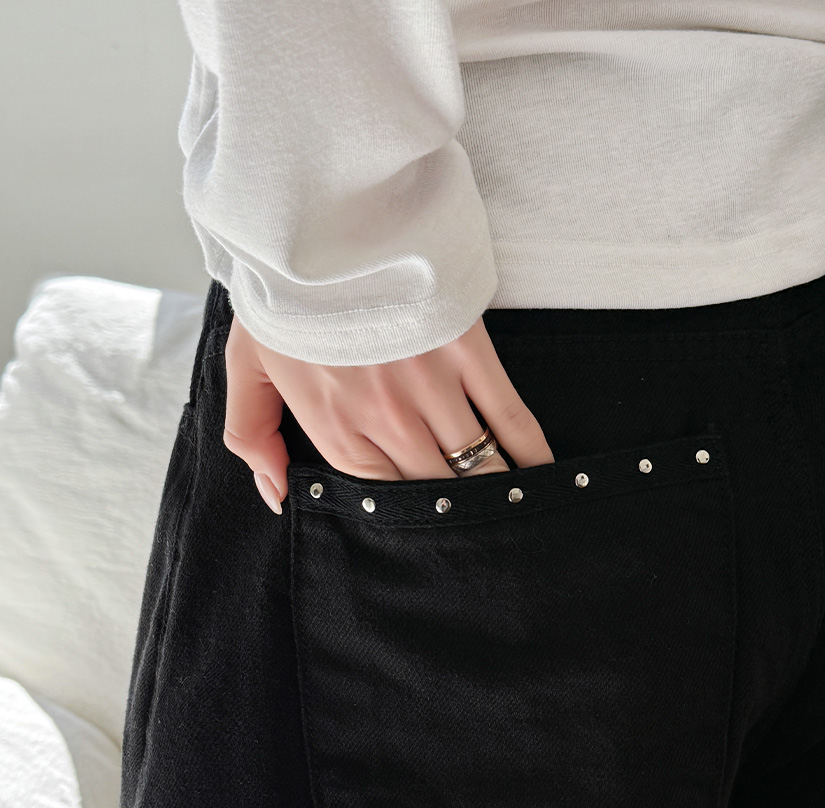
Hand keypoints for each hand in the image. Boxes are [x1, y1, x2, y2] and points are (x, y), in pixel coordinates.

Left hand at [221, 315, 554, 513]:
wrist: (318, 218)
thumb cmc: (281, 295)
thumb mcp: (245, 367)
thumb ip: (252, 438)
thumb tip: (276, 497)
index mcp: (333, 430)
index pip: (382, 502)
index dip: (408, 524)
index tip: (428, 536)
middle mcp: (385, 420)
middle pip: (436, 493)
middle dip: (459, 520)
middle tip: (480, 536)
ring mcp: (430, 388)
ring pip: (478, 467)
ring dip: (498, 495)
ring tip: (514, 516)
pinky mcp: (466, 352)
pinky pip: (509, 417)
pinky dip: (530, 452)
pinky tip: (541, 475)